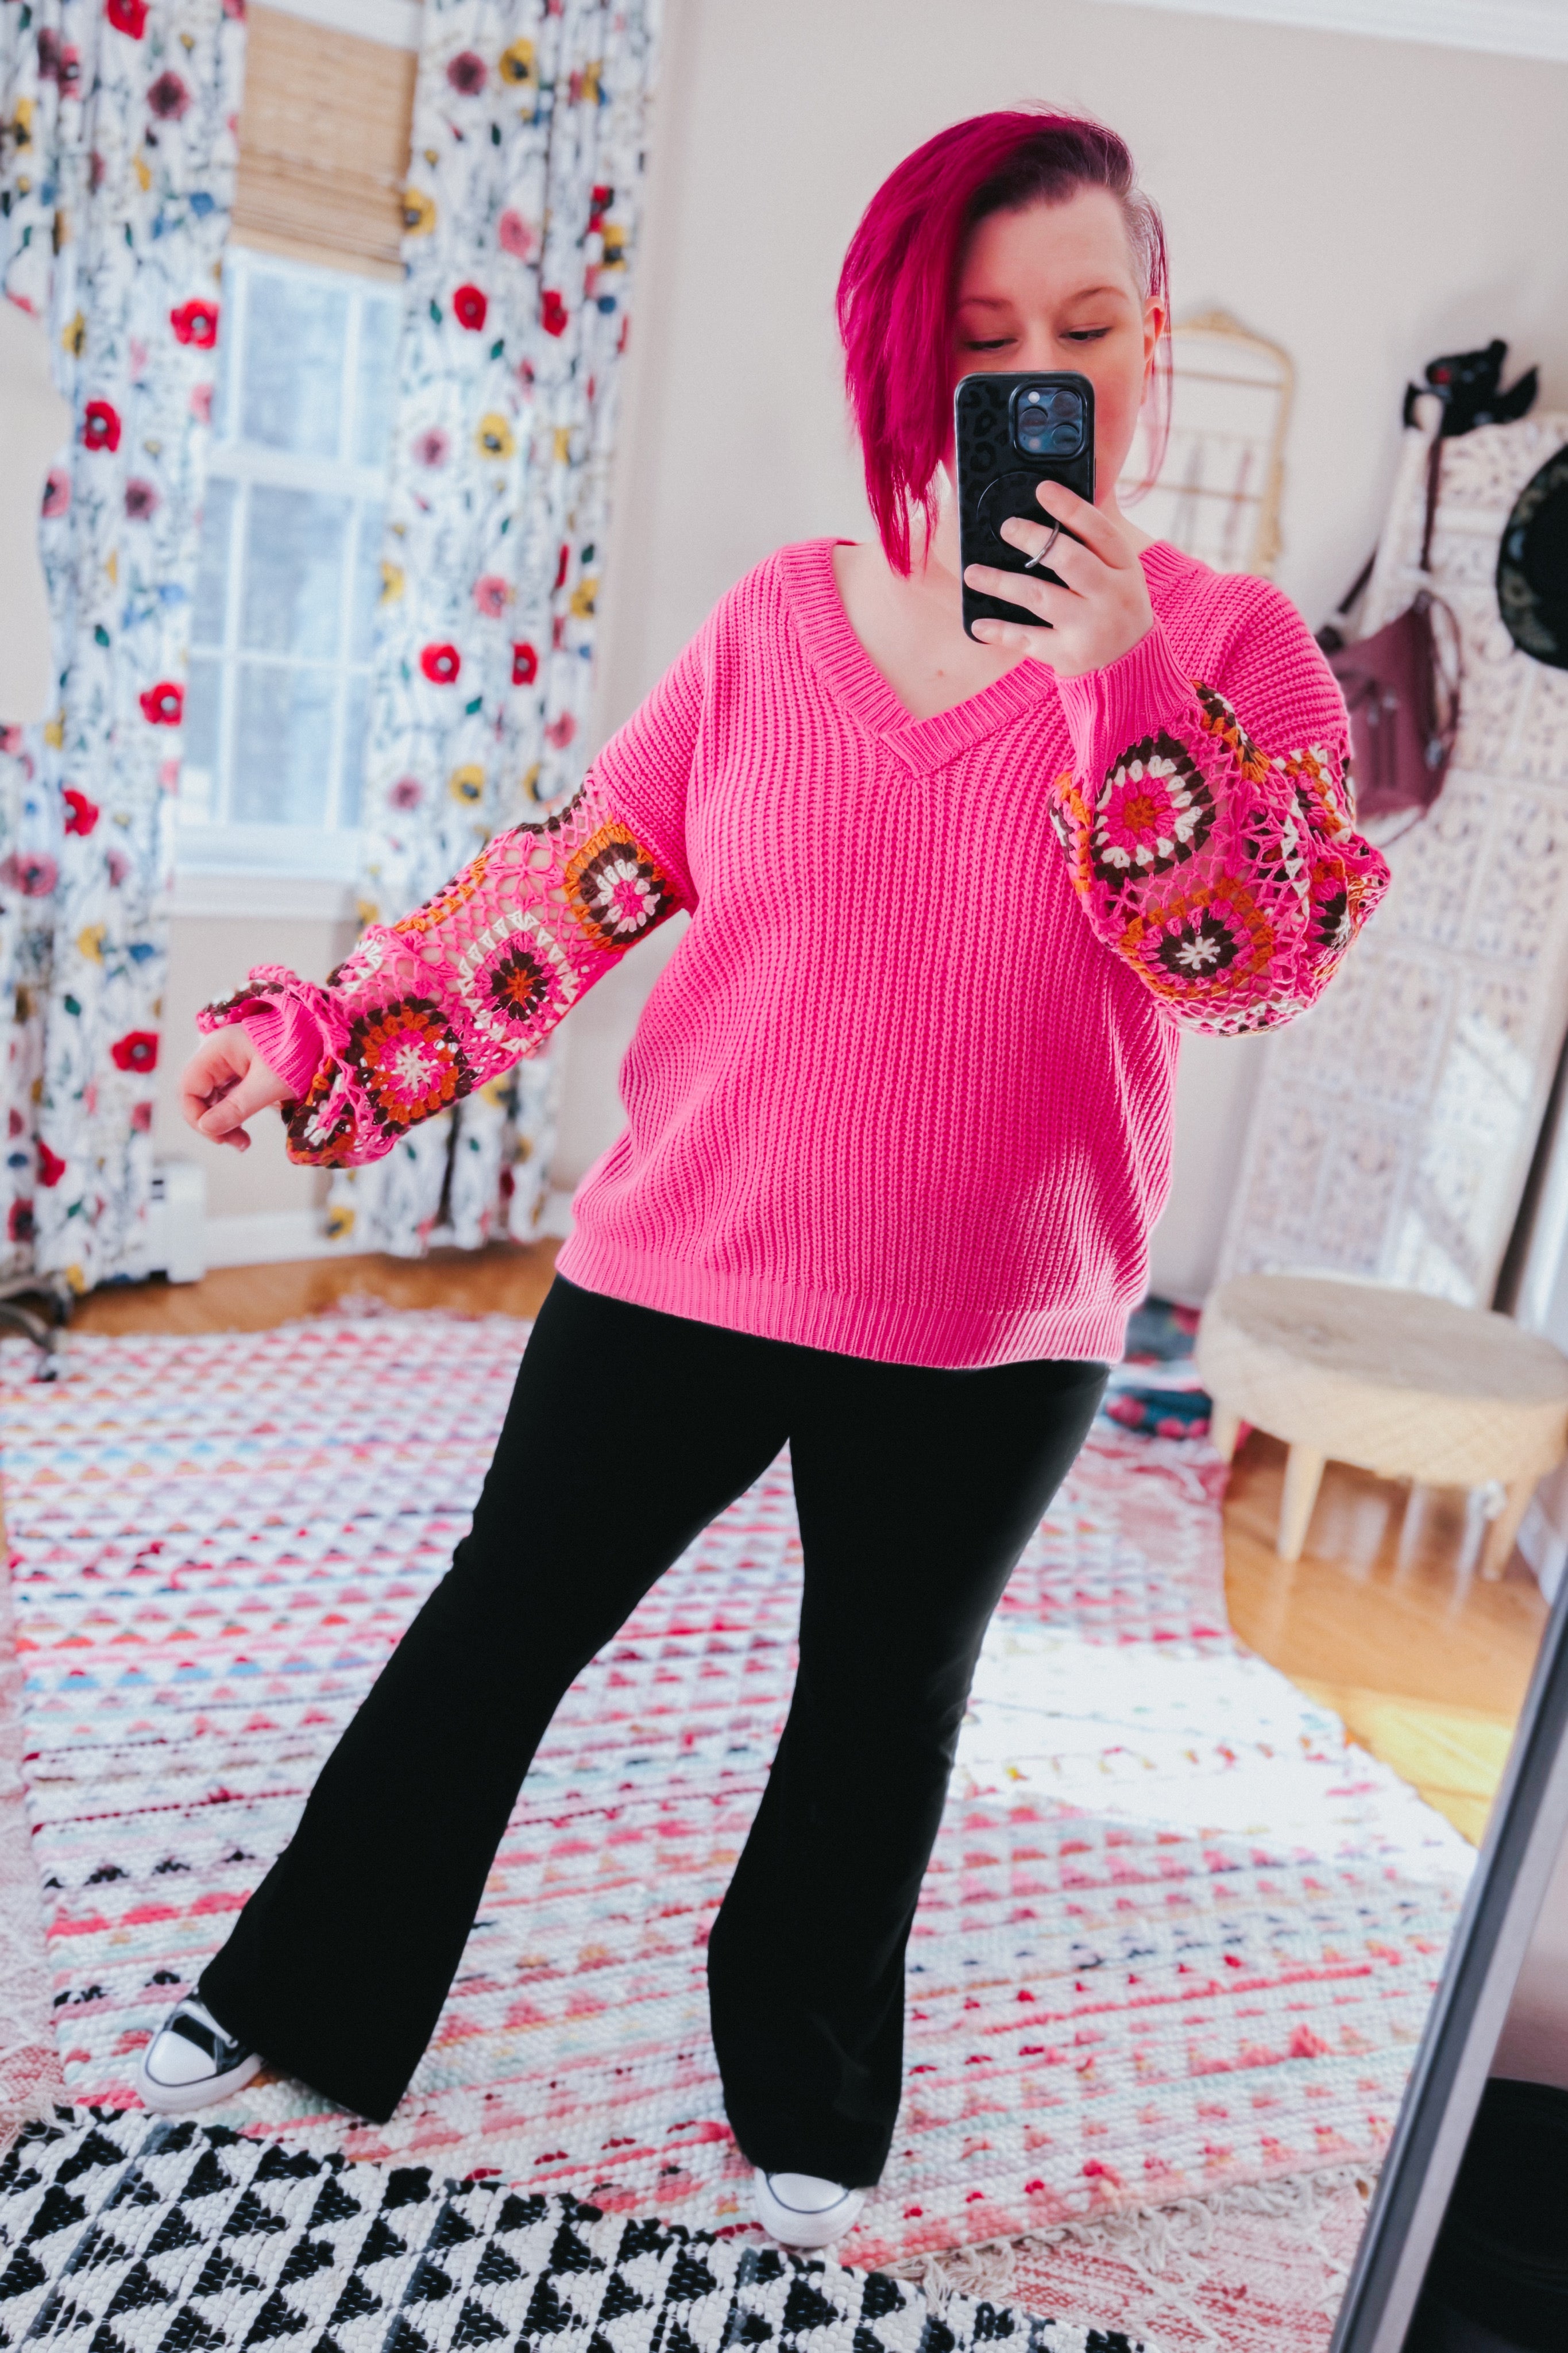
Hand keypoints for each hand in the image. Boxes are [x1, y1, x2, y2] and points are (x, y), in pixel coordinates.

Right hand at [180, 1027, 290, 1152]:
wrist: (322, 1039)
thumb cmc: (297, 1055)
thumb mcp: (268, 1085)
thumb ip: (236, 1107)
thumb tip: (207, 1128)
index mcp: (217, 1049)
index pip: (189, 1086)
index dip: (195, 1115)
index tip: (217, 1136)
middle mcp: (217, 1054)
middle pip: (197, 1094)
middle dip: (211, 1122)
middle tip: (233, 1143)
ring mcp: (228, 1062)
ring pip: (211, 1099)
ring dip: (222, 1122)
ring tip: (242, 1142)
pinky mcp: (240, 1072)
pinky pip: (226, 1097)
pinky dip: (232, 1115)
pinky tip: (243, 1132)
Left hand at [963, 481, 1154, 678]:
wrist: (1131, 664)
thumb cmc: (1115, 606)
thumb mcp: (1119, 573)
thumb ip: (1093, 543)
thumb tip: (1054, 505)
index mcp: (1124, 568)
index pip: (1099, 531)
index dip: (1071, 508)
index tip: (1042, 489)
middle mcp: (1110, 596)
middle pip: (1069, 560)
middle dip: (1034, 540)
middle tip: (1006, 527)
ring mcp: (1089, 628)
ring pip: (1040, 597)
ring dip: (1002, 583)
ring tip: (973, 573)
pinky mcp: (1069, 655)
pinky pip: (1028, 640)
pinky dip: (1001, 632)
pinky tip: (978, 623)